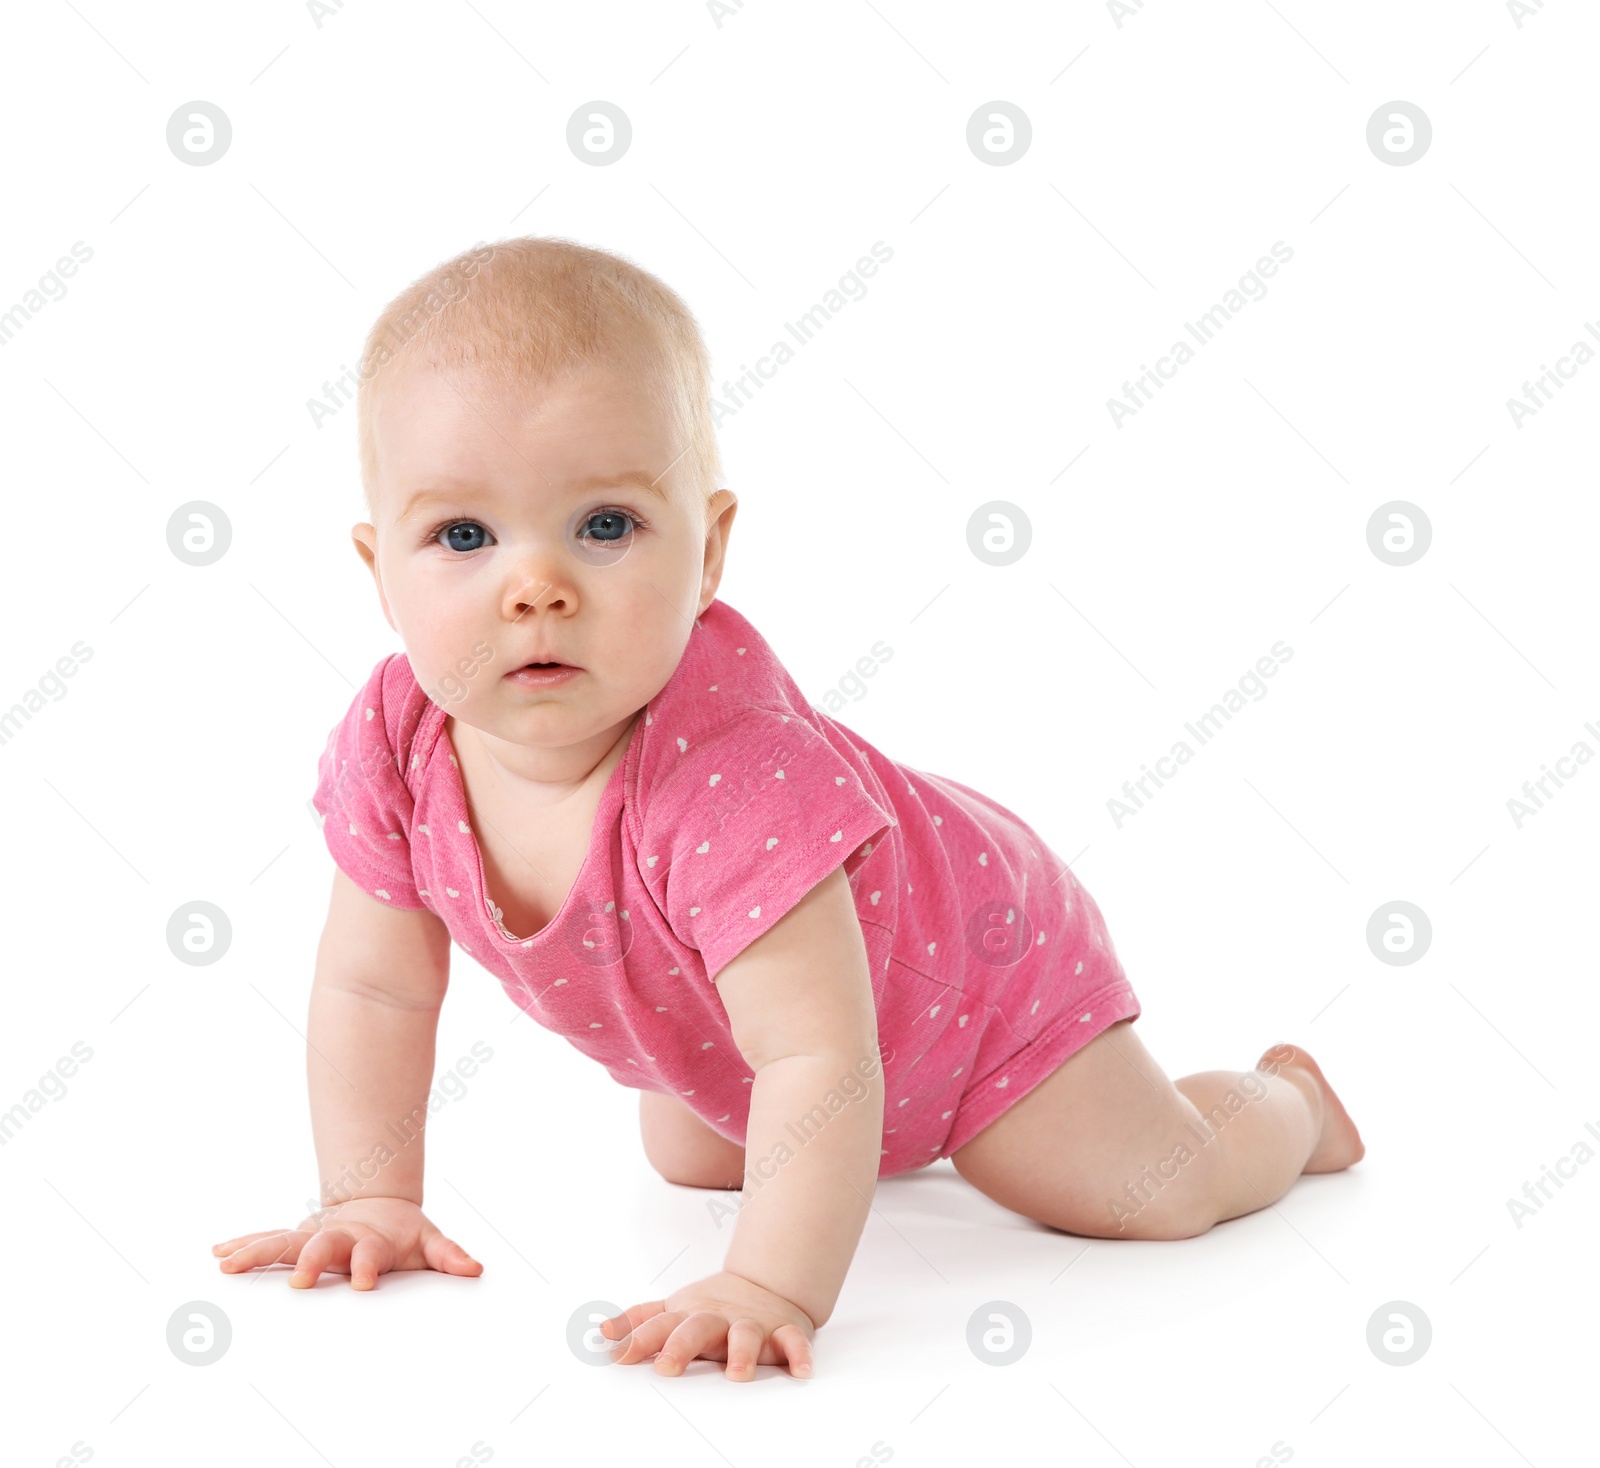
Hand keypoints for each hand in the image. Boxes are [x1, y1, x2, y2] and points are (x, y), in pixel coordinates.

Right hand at [211, 1197, 482, 1289]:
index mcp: (371, 1241)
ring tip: (228, 1263)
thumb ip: (449, 1255)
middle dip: (311, 1261)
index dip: (368, 1266)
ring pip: (284, 1242)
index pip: (370, 1253)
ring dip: (258, 1252)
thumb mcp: (429, 1242)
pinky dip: (244, 1246)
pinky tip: (219, 1254)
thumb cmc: (403, 1235)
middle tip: (299, 1281)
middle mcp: (338, 1236)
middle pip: (323, 1245)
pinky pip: (266, 1242)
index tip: (364, 1283)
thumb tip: (474, 1269)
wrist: (376, 1207)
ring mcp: (314, 1236)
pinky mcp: (296, 1241)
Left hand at [599, 1270, 815, 1380]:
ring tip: (737, 1375)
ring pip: (746, 1335)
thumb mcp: (674, 1310)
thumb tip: (602, 1332)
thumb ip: (640, 1321)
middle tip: (667, 1367)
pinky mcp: (782, 1332)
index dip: (640, 1339)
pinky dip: (798, 1354)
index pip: (660, 1326)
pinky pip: (793, 1341)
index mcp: (690, 1315)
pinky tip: (801, 1371)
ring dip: (742, 1353)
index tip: (620, 1355)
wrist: (766, 1285)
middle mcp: (719, 1319)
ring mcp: (751, 1324)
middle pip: (698, 1327)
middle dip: (682, 1346)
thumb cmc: (712, 1307)